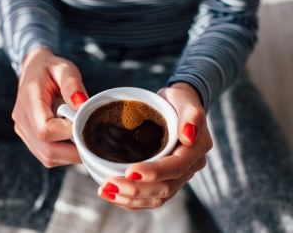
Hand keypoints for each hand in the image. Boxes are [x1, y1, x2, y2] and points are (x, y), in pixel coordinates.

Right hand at [12, 47, 87, 166]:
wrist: (34, 70)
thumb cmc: (51, 69)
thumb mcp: (64, 68)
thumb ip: (72, 83)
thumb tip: (81, 105)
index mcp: (29, 100)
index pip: (45, 130)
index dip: (68, 132)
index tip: (83, 121)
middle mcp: (22, 119)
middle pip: (46, 150)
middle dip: (74, 152)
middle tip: (93, 142)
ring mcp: (24, 130)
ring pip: (47, 157)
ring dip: (70, 155)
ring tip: (85, 140)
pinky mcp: (29, 137)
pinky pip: (46, 155)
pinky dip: (64, 154)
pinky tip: (75, 142)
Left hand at [97, 83, 212, 209]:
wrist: (176, 108)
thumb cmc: (177, 102)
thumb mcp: (184, 100)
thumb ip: (191, 115)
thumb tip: (188, 136)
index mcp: (196, 149)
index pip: (176, 167)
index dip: (153, 173)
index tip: (129, 172)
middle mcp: (190, 167)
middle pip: (165, 188)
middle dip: (136, 190)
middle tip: (108, 185)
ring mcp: (178, 176)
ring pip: (157, 198)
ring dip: (131, 199)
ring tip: (106, 191)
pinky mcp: (167, 180)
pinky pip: (152, 198)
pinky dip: (133, 201)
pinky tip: (114, 196)